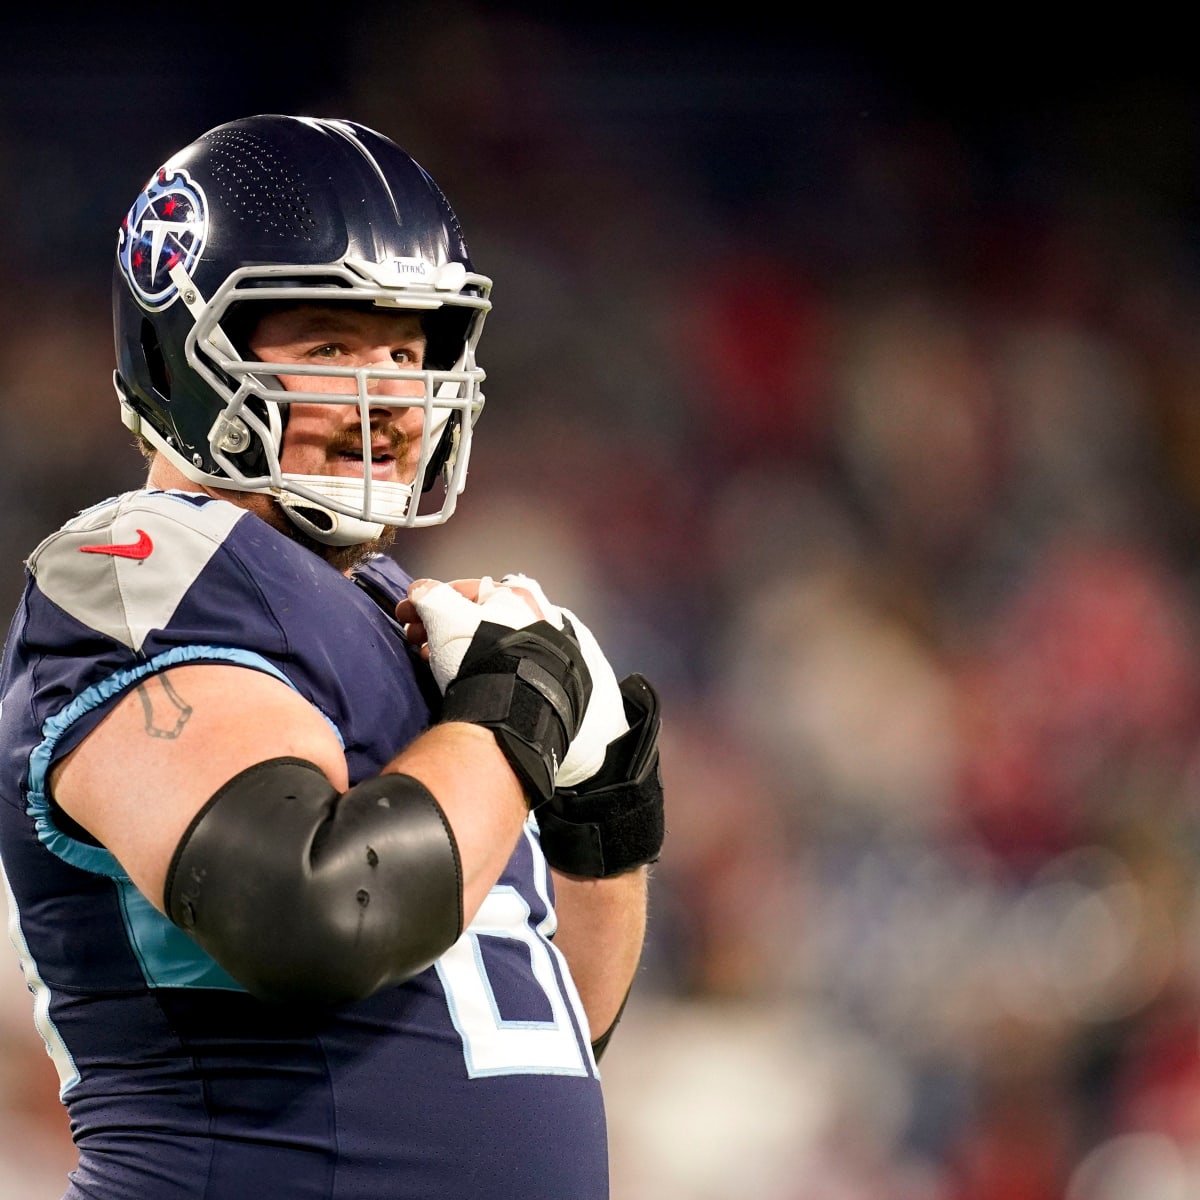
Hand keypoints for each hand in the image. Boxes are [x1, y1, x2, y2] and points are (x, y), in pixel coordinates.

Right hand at [401, 574, 627, 788]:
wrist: (509, 705)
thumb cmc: (480, 651)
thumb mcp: (445, 614)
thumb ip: (429, 596)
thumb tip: (420, 590)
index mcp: (515, 597)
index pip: (463, 589)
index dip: (428, 597)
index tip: (406, 612)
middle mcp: (530, 620)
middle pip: (469, 615)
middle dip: (434, 622)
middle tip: (411, 633)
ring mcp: (531, 651)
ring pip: (476, 640)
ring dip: (444, 643)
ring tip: (423, 654)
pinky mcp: (526, 678)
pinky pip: (488, 662)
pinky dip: (464, 661)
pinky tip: (444, 670)